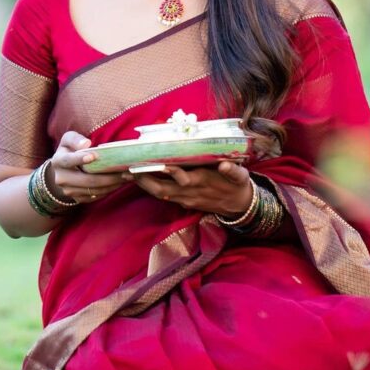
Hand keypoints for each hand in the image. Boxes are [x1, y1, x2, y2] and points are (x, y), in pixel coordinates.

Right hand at [49, 131, 124, 203]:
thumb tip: (86, 144)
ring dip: (112, 184)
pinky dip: (109, 190)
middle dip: (109, 176)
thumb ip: (75, 139)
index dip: (80, 159)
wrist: (61, 171)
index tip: (94, 156)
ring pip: (94, 190)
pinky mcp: (77, 198)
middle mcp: (62, 179)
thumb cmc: (69, 151)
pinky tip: (119, 183)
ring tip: (127, 177)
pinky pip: (95, 196)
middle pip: (87, 180)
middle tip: (125, 171)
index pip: (69, 160)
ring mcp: (69, 191)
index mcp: (58, 161)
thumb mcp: (68, 140)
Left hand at [122, 161, 252, 216]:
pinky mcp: (184, 202)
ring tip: (129, 174)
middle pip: (163, 190)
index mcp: (203, 182)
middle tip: (129, 170)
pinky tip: (142, 180)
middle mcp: (191, 192)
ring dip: (145, 185)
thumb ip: (232, 170)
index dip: (169, 172)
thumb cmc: (238, 185)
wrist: (240, 206)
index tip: (156, 163)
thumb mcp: (240, 176)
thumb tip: (225, 164)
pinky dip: (152, 189)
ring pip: (161, 194)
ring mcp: (186, 199)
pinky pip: (165, 196)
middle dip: (145, 181)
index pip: (183, 178)